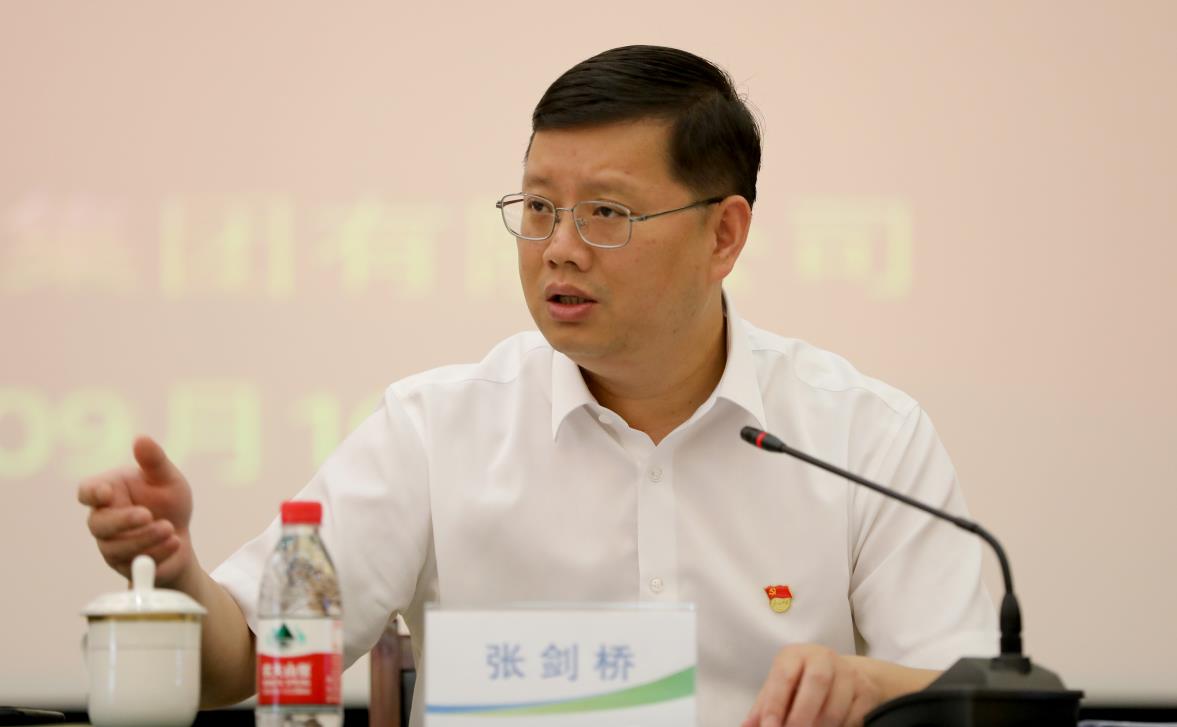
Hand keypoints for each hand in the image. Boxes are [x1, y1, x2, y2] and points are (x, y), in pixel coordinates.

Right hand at [77, 436, 196, 585]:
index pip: (87, 491)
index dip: (92, 493)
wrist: (180, 536)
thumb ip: (154, 461)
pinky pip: (134, 565)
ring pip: (116, 547)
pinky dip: (157, 554)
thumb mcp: (168, 479)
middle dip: (123, 521)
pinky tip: (175, 543)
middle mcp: (103, 519)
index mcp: (108, 492)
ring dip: (146, 538)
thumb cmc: (168, 501)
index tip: (106, 492)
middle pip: (98, 524)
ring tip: (170, 529)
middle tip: (148, 515)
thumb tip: (141, 438)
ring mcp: (110, 545)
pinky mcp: (124, 566)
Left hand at [743, 644, 881, 726]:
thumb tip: (746, 726)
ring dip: (821, 726)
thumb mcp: (781, 688)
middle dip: (802, 715)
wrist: (845, 675)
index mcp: (795, 655)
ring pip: (837, 704)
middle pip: (816, 683)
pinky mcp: (866, 691)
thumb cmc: (802, 683)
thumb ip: (764, 708)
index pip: (783, 676)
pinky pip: (854, 715)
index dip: (776, 703)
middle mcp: (823, 658)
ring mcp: (848, 673)